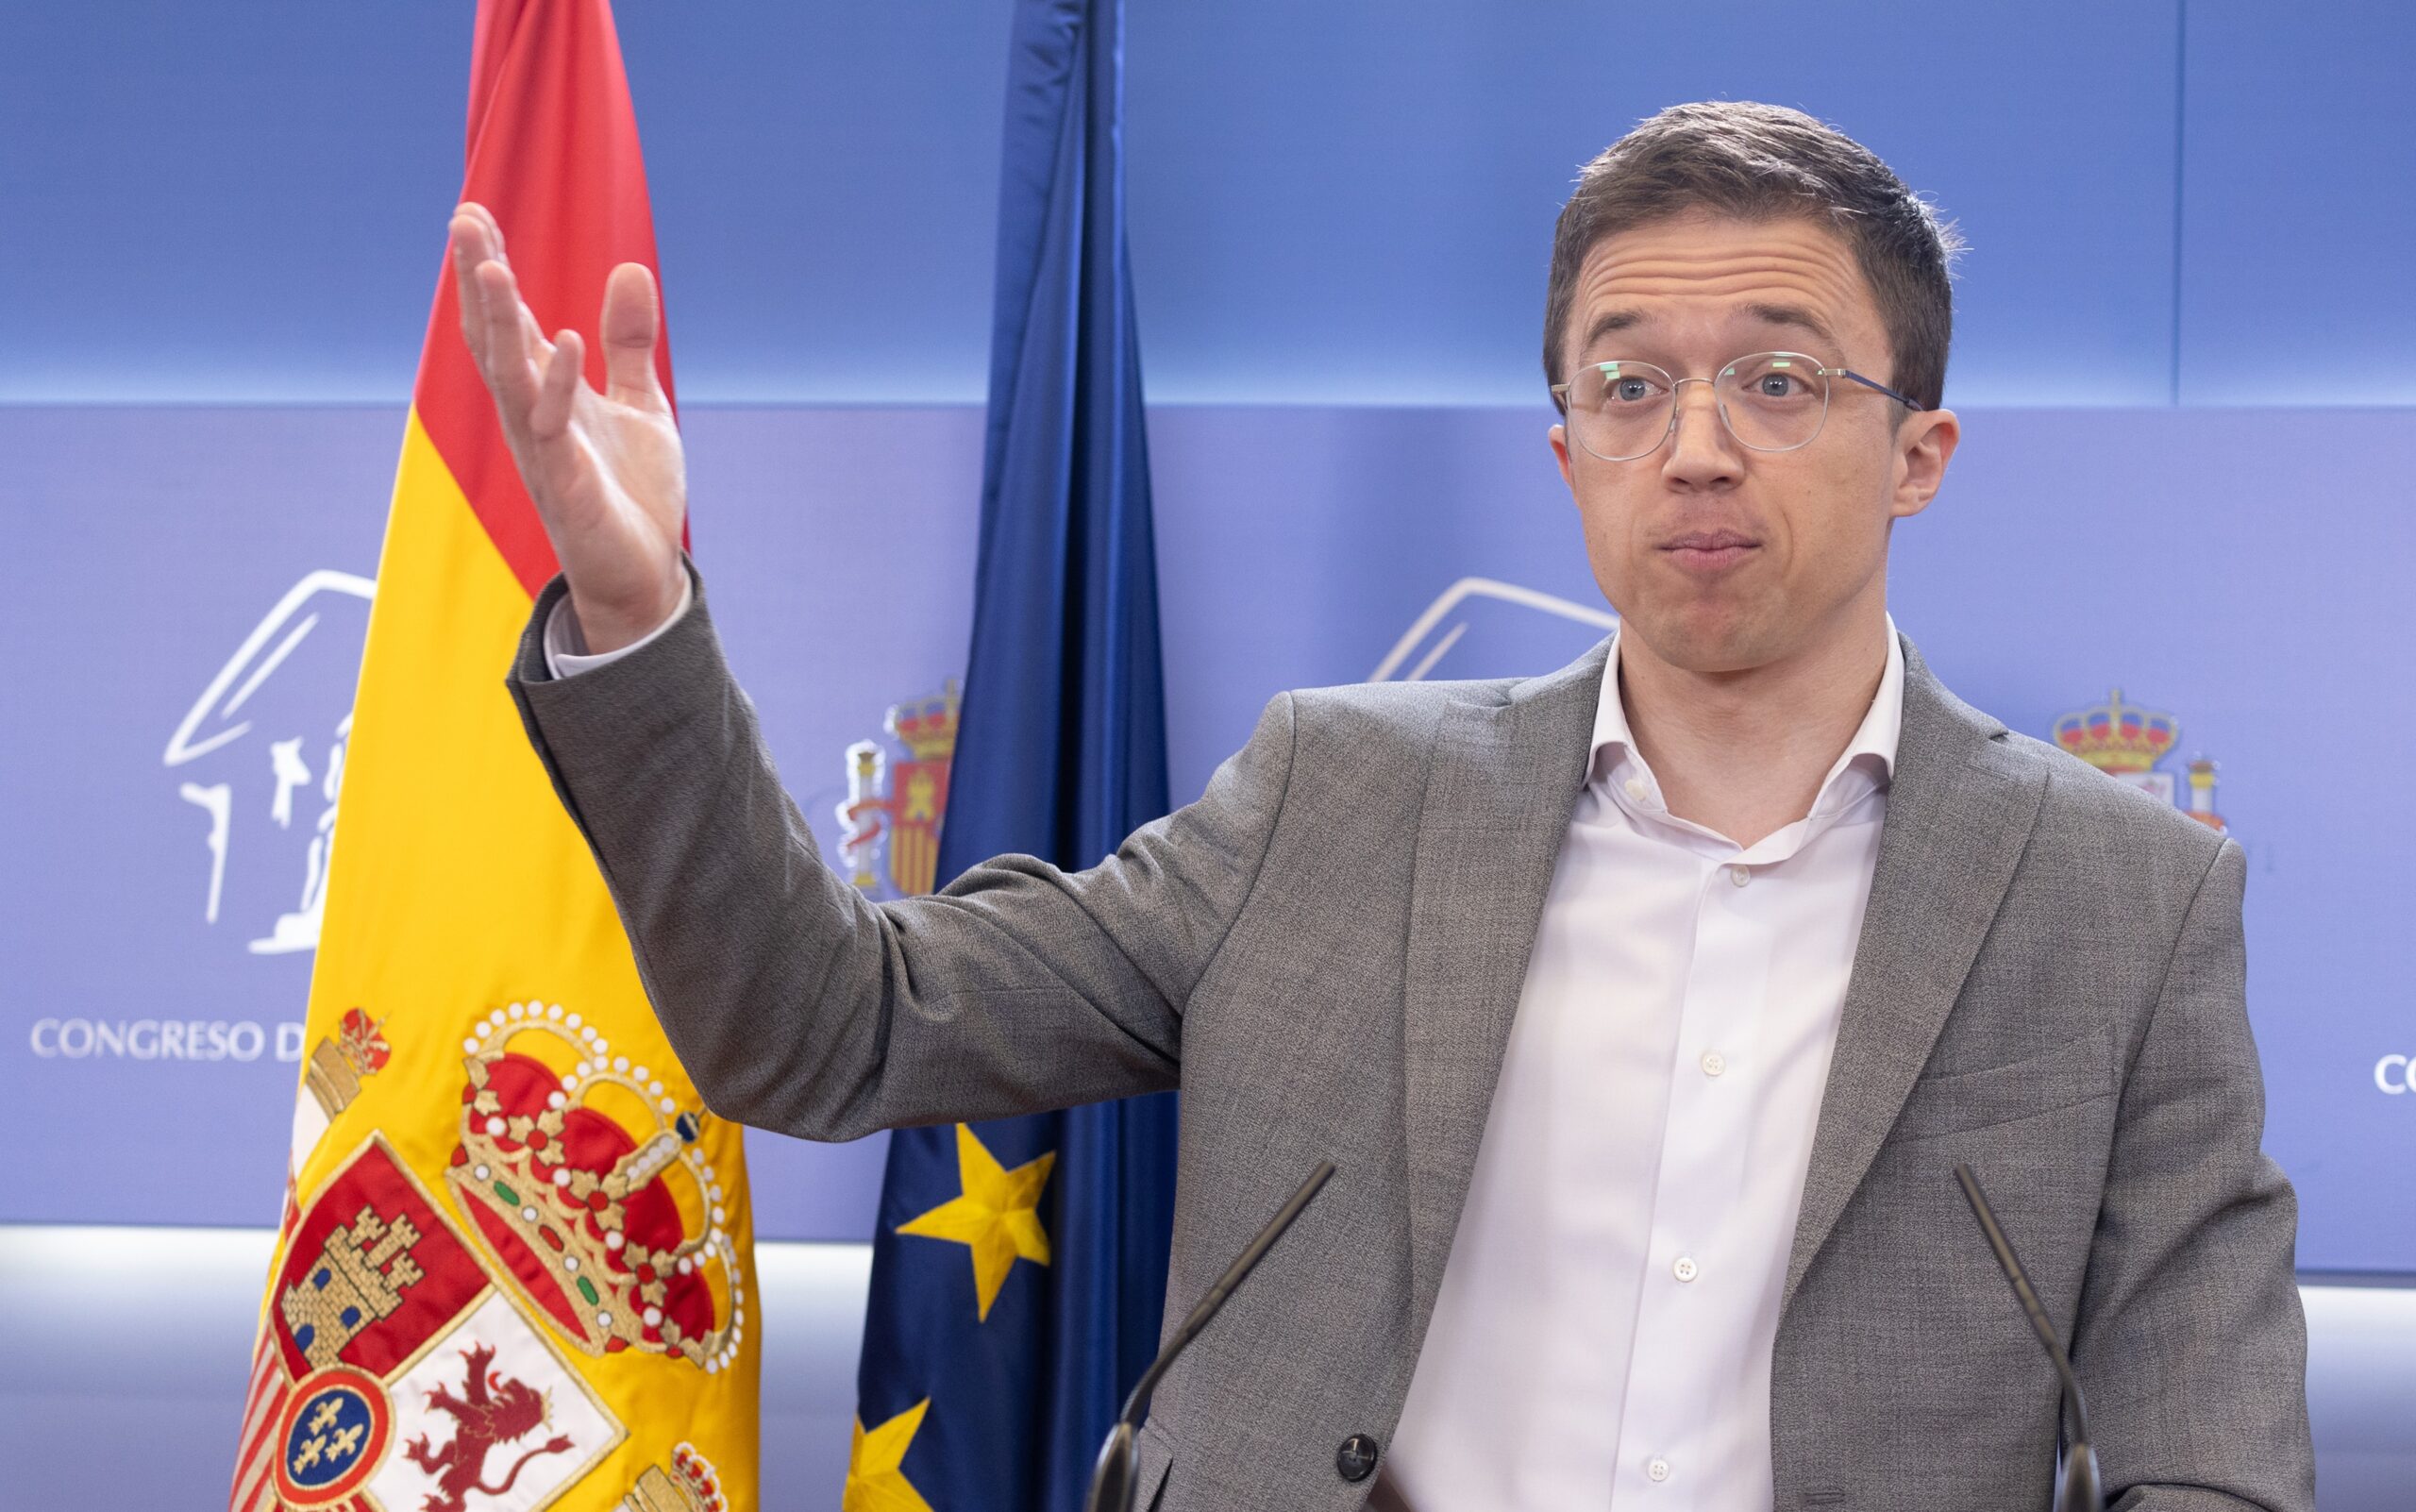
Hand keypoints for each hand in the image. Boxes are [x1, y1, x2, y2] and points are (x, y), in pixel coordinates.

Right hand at [447, 203, 686, 652]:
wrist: (643, 576)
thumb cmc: (630, 494)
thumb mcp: (641, 404)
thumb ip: (630, 342)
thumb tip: (630, 267)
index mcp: (545, 393)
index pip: (510, 321)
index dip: (490, 269)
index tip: (472, 211)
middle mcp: (531, 415)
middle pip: (493, 337)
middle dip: (477, 280)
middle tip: (462, 217)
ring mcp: (543, 450)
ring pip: (510, 375)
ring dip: (500, 321)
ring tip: (491, 263)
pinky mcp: (568, 484)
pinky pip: (554, 427)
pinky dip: (559, 382)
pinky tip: (565, 337)